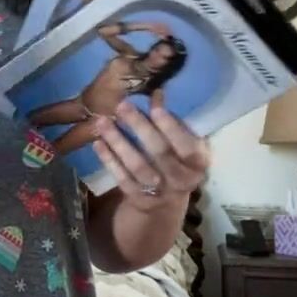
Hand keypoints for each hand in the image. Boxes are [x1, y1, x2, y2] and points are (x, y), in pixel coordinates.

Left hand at [91, 100, 210, 203]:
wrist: (165, 202)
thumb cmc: (176, 161)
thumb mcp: (182, 144)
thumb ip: (173, 123)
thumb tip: (156, 94)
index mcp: (197, 163)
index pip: (187, 146)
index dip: (171, 128)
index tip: (155, 107)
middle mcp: (181, 180)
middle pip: (160, 153)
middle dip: (140, 127)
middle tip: (122, 105)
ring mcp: (158, 192)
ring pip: (137, 166)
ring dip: (118, 141)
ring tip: (103, 121)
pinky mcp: (138, 198)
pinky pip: (122, 177)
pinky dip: (109, 160)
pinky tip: (98, 142)